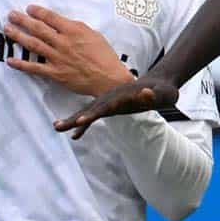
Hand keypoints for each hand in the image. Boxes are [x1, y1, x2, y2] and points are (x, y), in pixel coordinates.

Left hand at [4, 5, 134, 96]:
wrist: (108, 78)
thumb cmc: (105, 56)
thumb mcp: (95, 35)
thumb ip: (78, 29)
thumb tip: (64, 25)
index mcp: (75, 31)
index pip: (51, 18)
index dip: (38, 12)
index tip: (29, 8)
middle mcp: (63, 42)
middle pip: (38, 28)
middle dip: (23, 20)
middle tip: (12, 15)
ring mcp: (57, 57)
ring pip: (33, 44)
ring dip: (18, 36)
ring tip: (8, 29)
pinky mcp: (55, 72)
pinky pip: (34, 67)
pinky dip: (21, 64)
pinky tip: (10, 60)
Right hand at [54, 76, 180, 139]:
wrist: (159, 84)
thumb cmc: (162, 91)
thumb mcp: (163, 94)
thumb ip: (153, 95)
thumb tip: (145, 92)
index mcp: (123, 97)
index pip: (107, 106)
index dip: (95, 113)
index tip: (82, 120)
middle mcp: (112, 99)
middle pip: (92, 109)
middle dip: (76, 118)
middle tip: (58, 126)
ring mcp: (110, 102)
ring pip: (89, 112)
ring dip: (74, 120)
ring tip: (56, 127)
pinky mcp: (111, 107)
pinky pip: (94, 116)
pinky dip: (84, 125)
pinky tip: (74, 136)